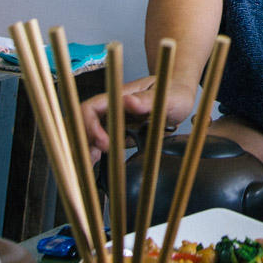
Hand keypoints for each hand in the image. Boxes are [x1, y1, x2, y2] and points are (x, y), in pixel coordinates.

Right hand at [81, 75, 196, 156]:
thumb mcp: (167, 96)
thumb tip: (129, 101)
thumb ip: (148, 100)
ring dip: (86, 151)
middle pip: (84, 123)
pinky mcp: (119, 134)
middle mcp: (112, 109)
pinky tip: (91, 166)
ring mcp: (114, 122)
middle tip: (89, 162)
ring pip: (89, 135)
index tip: (102, 142)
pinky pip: (100, 143)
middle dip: (83, 142)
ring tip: (86, 170)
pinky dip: (93, 154)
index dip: (90, 125)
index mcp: (119, 97)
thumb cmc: (173, 92)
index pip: (92, 108)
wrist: (179, 97)